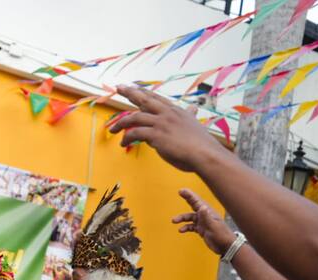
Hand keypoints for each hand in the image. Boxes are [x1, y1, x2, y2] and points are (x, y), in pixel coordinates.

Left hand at [109, 86, 226, 172]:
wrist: (205, 154)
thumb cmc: (201, 143)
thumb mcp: (194, 124)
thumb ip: (190, 115)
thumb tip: (194, 108)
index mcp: (176, 110)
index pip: (156, 98)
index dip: (143, 92)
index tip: (133, 87)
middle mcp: (167, 113)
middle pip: (144, 99)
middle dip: (130, 92)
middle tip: (119, 87)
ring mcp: (161, 123)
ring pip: (135, 117)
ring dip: (121, 123)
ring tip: (112, 129)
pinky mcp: (156, 135)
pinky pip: (135, 133)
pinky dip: (127, 138)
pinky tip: (123, 143)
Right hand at [172, 189, 235, 255]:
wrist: (226, 247)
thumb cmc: (222, 236)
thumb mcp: (213, 226)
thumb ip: (206, 217)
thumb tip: (201, 206)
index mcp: (208, 213)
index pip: (197, 202)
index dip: (190, 195)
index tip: (182, 191)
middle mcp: (205, 216)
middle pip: (194, 205)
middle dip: (187, 198)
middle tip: (180, 192)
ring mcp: (203, 222)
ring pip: (190, 217)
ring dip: (182, 218)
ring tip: (174, 221)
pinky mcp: (201, 229)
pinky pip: (191, 226)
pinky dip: (185, 227)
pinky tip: (181, 230)